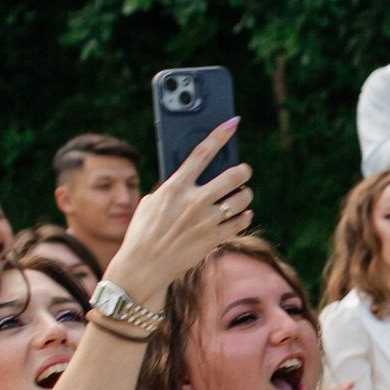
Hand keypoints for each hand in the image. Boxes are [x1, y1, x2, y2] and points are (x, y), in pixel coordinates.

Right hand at [103, 121, 250, 302]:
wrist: (144, 266)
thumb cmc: (144, 231)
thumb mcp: (152, 202)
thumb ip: (174, 187)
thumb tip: (195, 176)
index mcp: (175, 187)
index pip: (202, 152)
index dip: (220, 134)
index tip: (234, 122)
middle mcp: (193, 201)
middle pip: (233, 175)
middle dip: (243, 171)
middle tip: (244, 171)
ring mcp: (207, 220)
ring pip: (243, 199)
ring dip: (245, 195)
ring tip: (241, 196)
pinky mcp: (215, 238)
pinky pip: (242, 221)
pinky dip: (244, 216)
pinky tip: (242, 214)